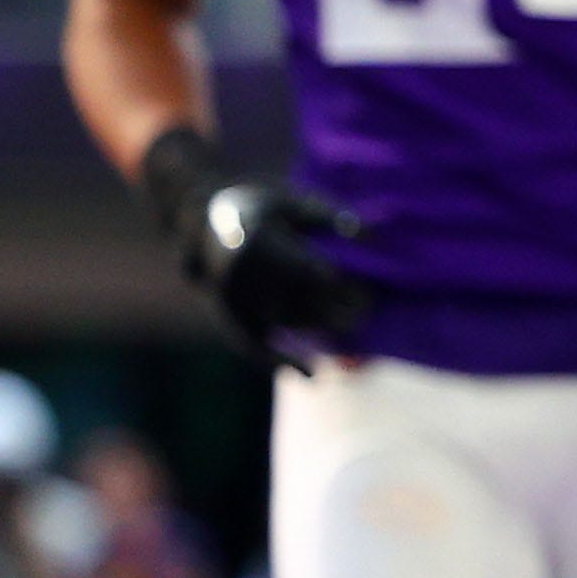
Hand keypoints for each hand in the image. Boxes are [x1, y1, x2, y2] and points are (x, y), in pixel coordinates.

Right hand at [138, 126, 370, 370]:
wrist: (202, 217)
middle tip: (369, 309)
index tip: (367, 292)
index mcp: (258, 242)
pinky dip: (280, 361)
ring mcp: (231, 298)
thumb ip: (331, 215)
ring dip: (319, 331)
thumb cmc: (259, 205)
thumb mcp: (292, 201)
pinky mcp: (227, 315)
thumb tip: (374, 234)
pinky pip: (254, 344)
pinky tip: (311, 375)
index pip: (307, 273)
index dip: (340, 286)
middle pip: (298, 302)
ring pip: (282, 323)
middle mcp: (240, 275)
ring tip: (354, 331)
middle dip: (337, 309)